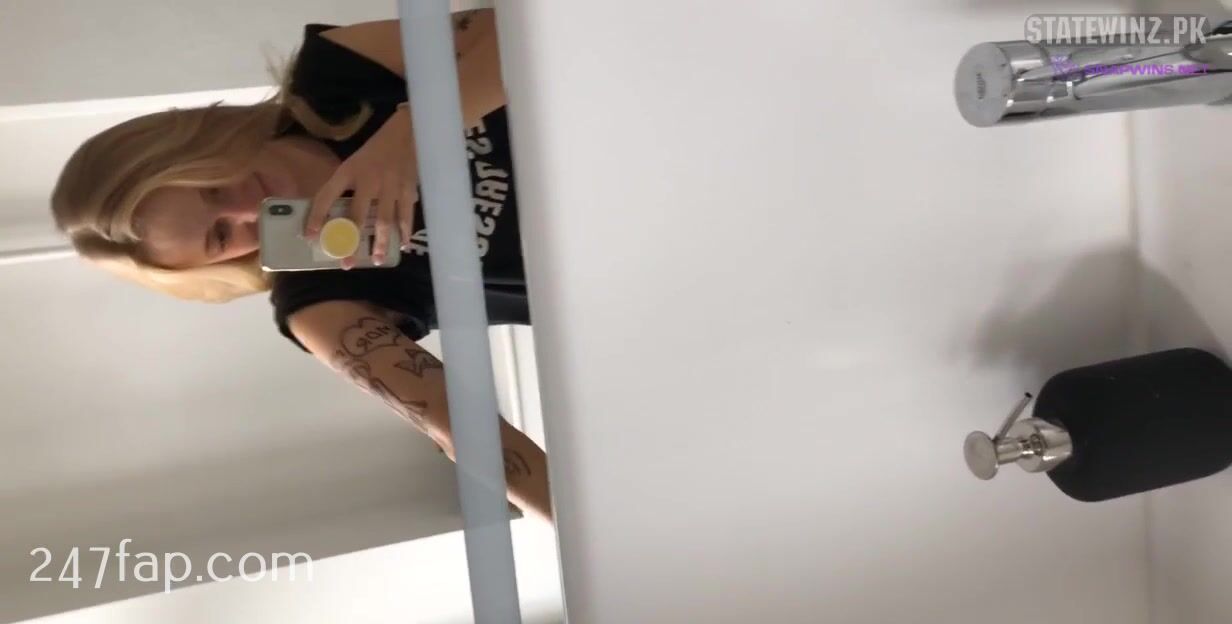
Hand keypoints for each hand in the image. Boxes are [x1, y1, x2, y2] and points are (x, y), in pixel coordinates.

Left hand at [304, 106, 418, 268]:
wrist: (408, 131)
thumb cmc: (377, 149)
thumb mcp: (355, 162)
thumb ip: (347, 185)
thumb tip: (334, 213)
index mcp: (350, 170)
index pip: (327, 195)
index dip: (317, 216)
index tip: (309, 236)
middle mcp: (368, 180)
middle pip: (357, 216)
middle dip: (350, 241)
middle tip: (346, 263)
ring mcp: (390, 186)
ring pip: (384, 221)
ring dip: (380, 243)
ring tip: (375, 261)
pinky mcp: (408, 189)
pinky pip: (406, 215)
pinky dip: (405, 232)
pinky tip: (402, 246)